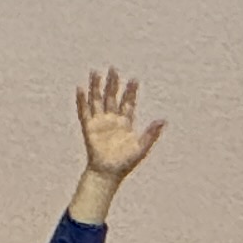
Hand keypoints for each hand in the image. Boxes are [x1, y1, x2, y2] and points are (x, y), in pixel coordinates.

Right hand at [75, 70, 165, 191]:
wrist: (108, 173)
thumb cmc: (126, 162)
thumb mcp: (142, 147)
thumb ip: (151, 133)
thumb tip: (163, 120)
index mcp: (126, 123)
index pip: (128, 103)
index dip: (131, 91)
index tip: (134, 79)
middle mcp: (112, 119)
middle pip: (111, 97)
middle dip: (112, 83)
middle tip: (113, 68)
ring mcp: (100, 122)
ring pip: (97, 100)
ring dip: (96, 87)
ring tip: (95, 72)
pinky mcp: (88, 128)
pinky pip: (84, 112)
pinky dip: (81, 101)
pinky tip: (80, 89)